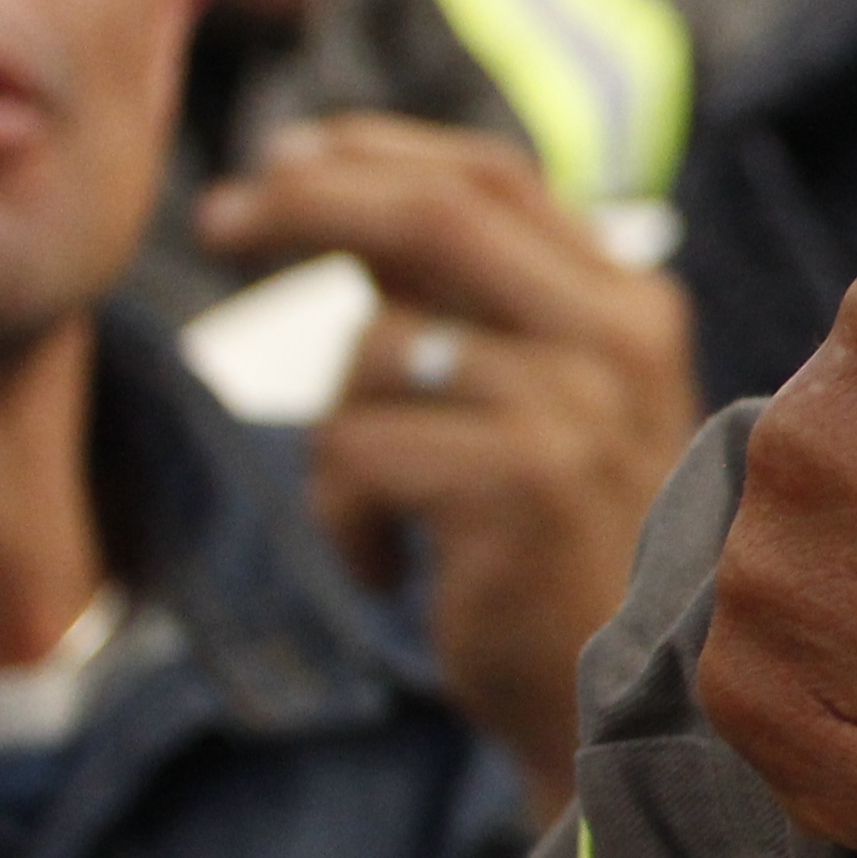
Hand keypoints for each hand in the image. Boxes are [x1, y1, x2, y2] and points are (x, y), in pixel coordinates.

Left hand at [199, 116, 703, 810]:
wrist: (636, 708)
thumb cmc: (568, 557)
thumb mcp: (553, 406)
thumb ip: (484, 306)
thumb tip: (337, 191)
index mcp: (631, 304)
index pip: (496, 177)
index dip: (381, 149)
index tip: (288, 155)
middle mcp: (619, 336)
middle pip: (432, 214)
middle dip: (308, 202)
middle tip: (220, 223)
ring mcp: (576, 404)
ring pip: (375, 350)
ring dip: (335, 435)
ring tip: (375, 513)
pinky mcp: (518, 478)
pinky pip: (357, 448)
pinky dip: (344, 517)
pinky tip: (388, 569)